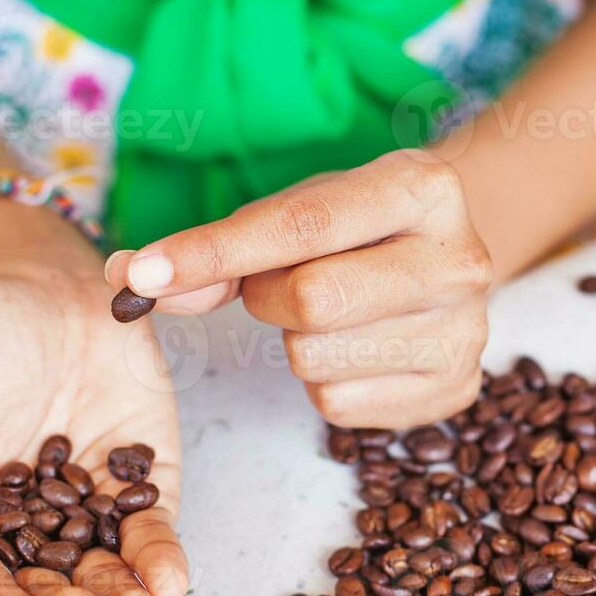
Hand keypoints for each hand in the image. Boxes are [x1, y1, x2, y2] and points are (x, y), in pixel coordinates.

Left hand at [105, 150, 491, 427]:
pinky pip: (338, 406)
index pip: (300, 228)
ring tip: (331, 316)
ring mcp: (465, 332)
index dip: (212, 254)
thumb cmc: (360, 228)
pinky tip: (354, 351)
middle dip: (267, 299)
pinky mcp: (456, 390)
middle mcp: (459, 260)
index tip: (143, 274)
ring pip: (317, 360)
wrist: (449, 257)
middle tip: (280, 286)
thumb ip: (223, 248)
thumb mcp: (302, 210)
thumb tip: (130, 281)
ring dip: (294, 343)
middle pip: (311, 301)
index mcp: (424, 188)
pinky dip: (323, 383)